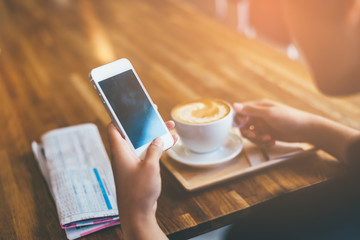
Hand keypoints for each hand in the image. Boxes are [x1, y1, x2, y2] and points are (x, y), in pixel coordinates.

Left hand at [107, 121, 175, 238]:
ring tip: (167, 125)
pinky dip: (157, 147)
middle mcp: (124, 155)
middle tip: (154, 114)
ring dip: (154, 135)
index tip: (128, 107)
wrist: (138, 214)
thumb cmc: (138, 192)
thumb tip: (158, 139)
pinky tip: (170, 141)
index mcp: (120, 151)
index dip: (119, 116)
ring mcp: (132, 163)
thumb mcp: (150, 167)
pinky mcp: (139, 170)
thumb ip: (155, 150)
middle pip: (132, 133)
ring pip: (142, 143)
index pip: (113, 128)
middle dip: (143, 123)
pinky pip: (148, 153)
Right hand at [233, 99, 316, 146]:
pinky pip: (258, 140)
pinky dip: (263, 143)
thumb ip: (251, 110)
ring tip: (267, 139)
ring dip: (256, 139)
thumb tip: (234, 105)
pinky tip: (272, 141)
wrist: (306, 130)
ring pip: (250, 134)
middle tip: (255, 136)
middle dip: (248, 132)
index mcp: (258, 107)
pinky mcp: (267, 134)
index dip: (239, 119)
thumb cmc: (290, 118)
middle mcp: (259, 115)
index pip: (240, 111)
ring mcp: (263, 125)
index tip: (244, 125)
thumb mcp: (269, 114)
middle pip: (243, 125)